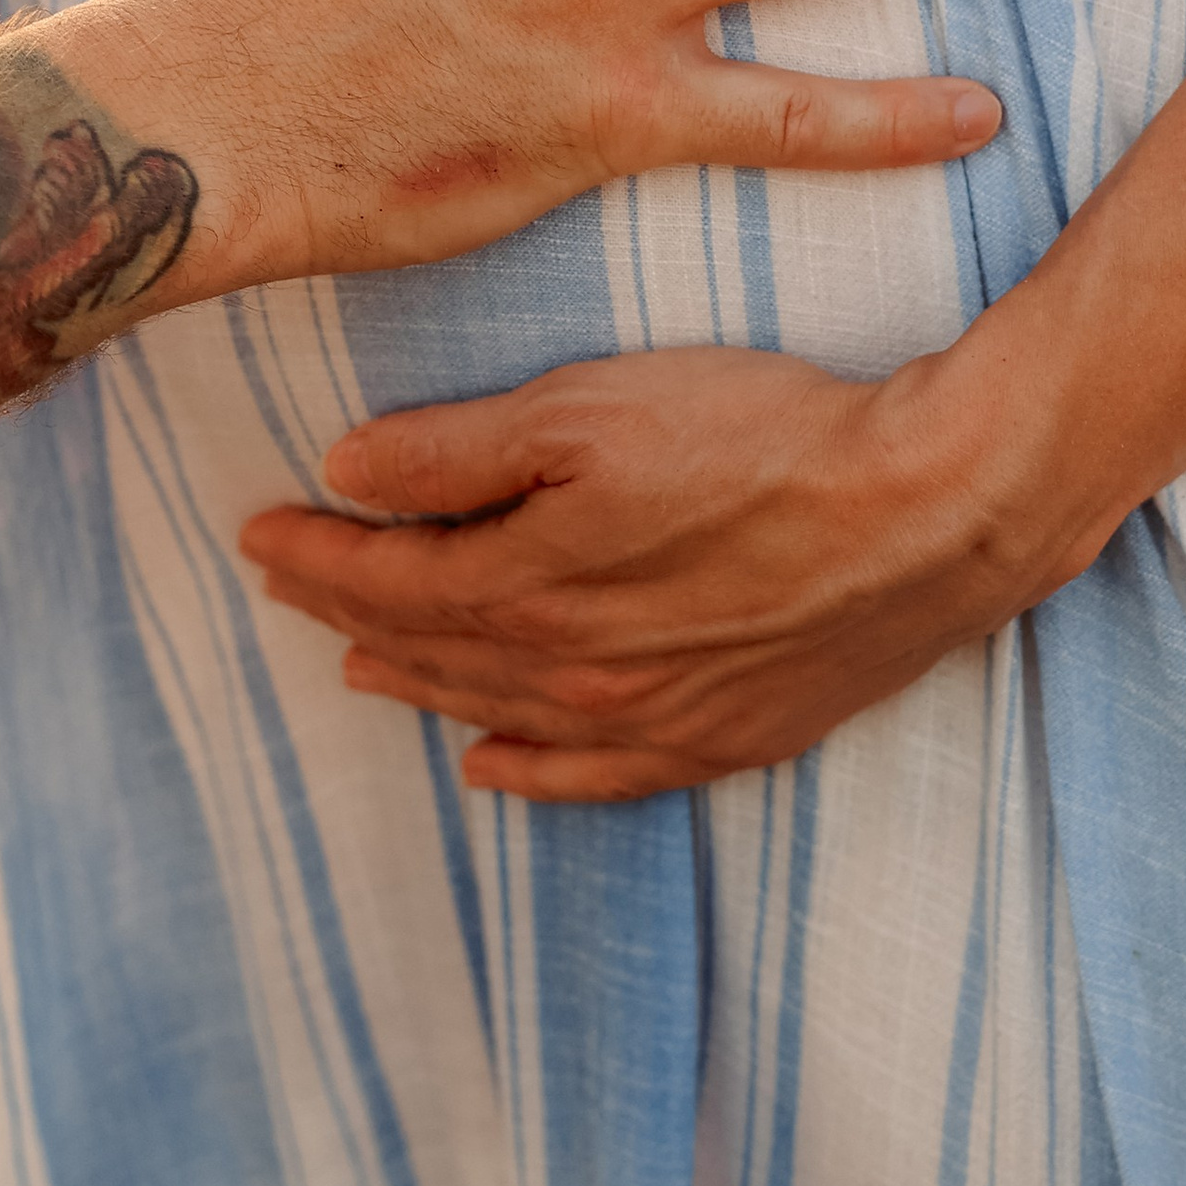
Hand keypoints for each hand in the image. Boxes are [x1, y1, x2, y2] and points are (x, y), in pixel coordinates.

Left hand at [239, 337, 1092, 802]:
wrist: (927, 513)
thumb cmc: (765, 439)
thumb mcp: (592, 409)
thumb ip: (461, 450)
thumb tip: (347, 473)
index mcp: (529, 587)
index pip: (387, 576)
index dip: (315, 555)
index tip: (258, 532)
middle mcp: (572, 672)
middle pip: (430, 646)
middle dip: (349, 612)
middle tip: (289, 587)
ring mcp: (649, 718)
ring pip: (498, 709)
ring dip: (421, 684)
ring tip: (361, 664)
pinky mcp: (723, 738)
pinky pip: (596, 777)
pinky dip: (531, 772)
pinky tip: (492, 766)